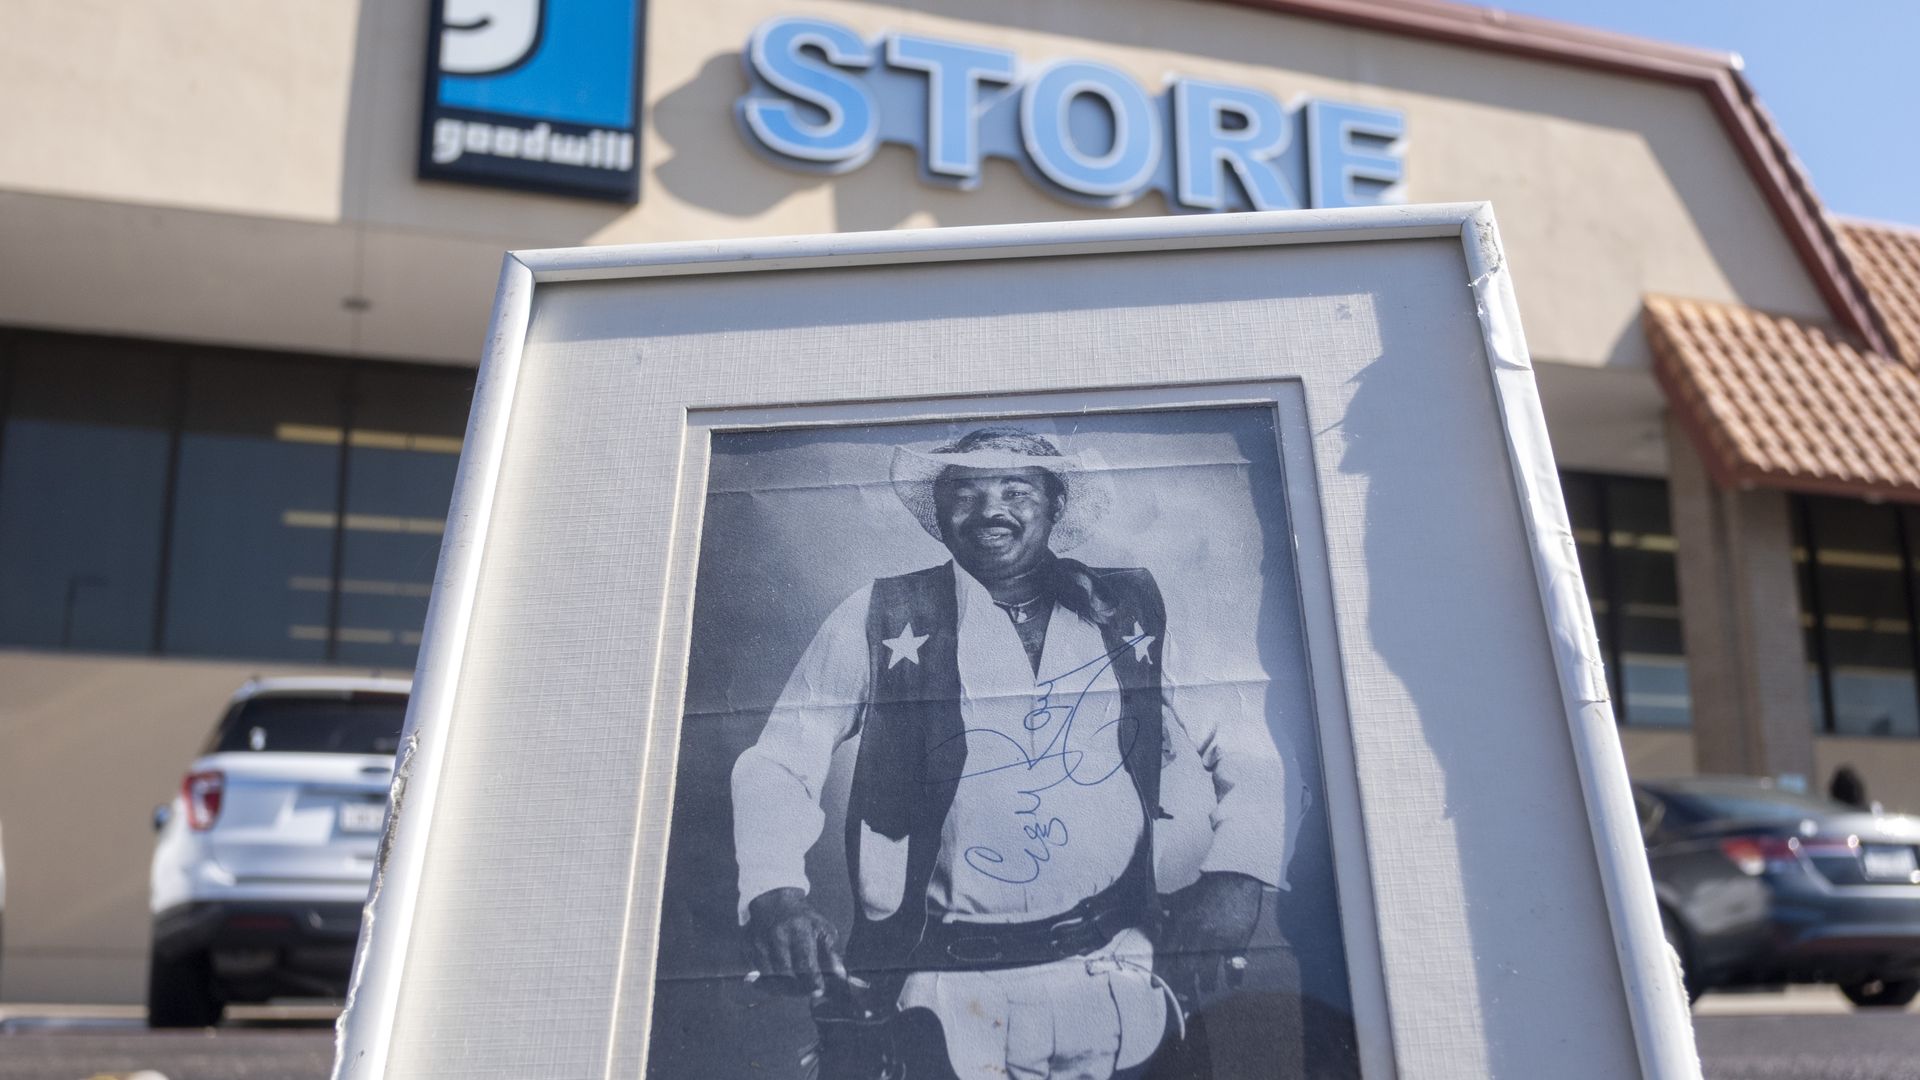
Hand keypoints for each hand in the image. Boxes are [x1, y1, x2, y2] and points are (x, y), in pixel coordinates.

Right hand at [746, 887, 847, 997]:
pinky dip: (770, 982)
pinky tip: (781, 980)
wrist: (774, 902)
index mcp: (799, 928)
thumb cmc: (803, 919)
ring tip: (796, 986)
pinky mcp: (748, 947)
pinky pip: (759, 974)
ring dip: (784, 988)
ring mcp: (759, 942)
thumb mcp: (823, 929)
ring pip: (770, 978)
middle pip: (785, 975)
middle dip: (798, 989)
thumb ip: (833, 953)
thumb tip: (841, 977)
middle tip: (808, 991)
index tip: (819, 990)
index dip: (812, 981)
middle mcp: (776, 935)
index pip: (804, 963)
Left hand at [1160, 871, 1263, 1001]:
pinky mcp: (1238, 941)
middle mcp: (1197, 935)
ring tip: (1206, 988)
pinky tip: (1232, 984)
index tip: (1158, 985)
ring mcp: (1219, 940)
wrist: (1235, 876)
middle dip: (1182, 985)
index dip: (1161, 973)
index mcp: (1181, 923)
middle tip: (1182, 995)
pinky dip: (1233, 978)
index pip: (1165, 954)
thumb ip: (1165, 908)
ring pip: (1208, 973)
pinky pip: (1235, 967)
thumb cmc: (1207, 886)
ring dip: (1206, 984)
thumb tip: (1149, 914)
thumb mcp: (1182, 895)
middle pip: (1185, 969)